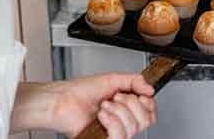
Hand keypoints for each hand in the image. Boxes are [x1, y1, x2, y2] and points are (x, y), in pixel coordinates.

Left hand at [11, 74, 156, 138]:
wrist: (62, 100)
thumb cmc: (79, 91)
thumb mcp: (112, 79)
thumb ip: (135, 81)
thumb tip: (151, 89)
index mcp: (125, 108)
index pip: (150, 114)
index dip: (148, 104)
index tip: (140, 95)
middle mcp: (121, 122)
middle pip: (145, 121)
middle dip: (131, 104)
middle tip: (115, 97)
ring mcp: (113, 133)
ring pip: (133, 128)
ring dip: (118, 111)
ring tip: (104, 105)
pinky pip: (120, 136)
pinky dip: (112, 121)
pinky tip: (102, 115)